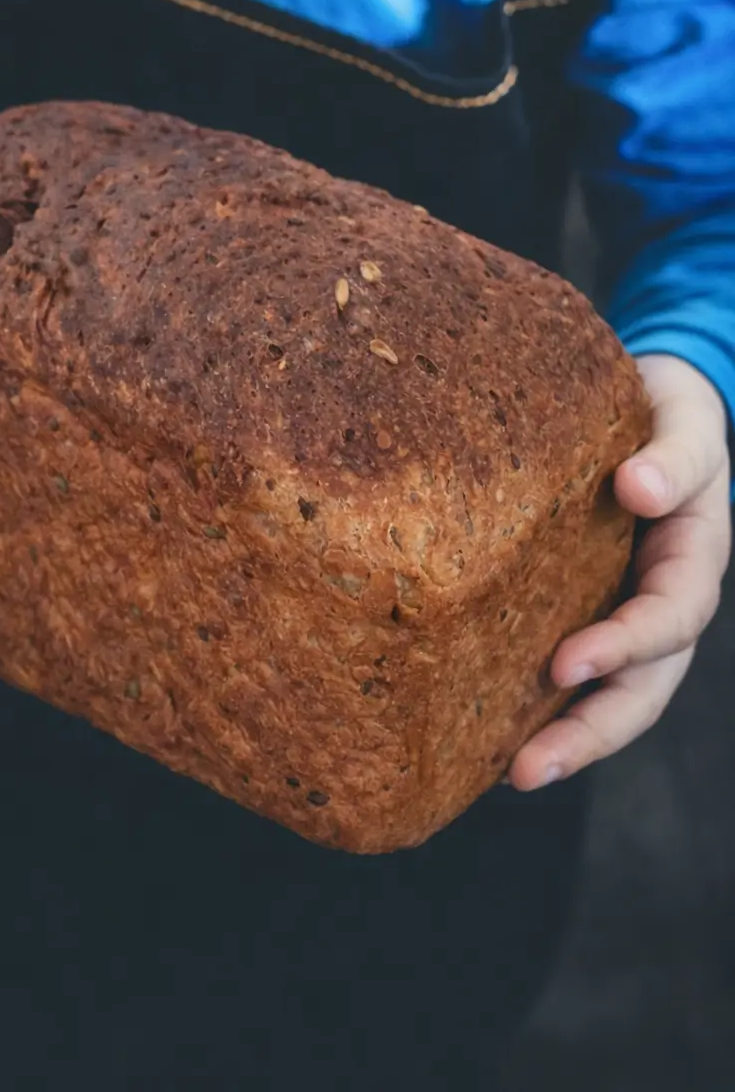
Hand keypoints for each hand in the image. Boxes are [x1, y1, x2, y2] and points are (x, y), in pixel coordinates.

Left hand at [509, 353, 729, 790]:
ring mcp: (619, 610)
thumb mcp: (687, 425)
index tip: (567, 663)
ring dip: (562, 738)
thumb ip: (675, 456)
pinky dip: (534, 703)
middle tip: (526, 769)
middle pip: (639, 688)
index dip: (625, 647)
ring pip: (604, 693)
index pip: (669, 619)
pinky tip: (481, 732)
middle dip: (588, 733)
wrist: (652, 399)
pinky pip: (560, 664)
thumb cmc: (670, 414)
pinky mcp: (576, 605)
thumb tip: (640, 489)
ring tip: (508, 774)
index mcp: (691, 561)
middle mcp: (657, 600)